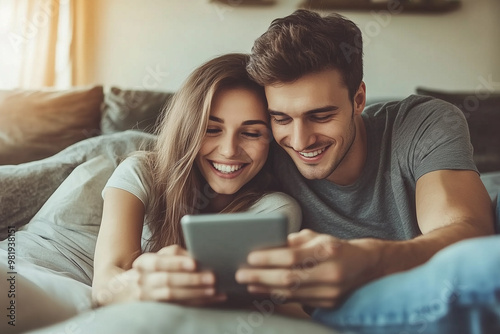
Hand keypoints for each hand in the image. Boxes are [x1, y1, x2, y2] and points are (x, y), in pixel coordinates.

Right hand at [130, 245, 226, 305]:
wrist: (123, 291)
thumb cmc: (150, 270)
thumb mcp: (157, 258)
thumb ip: (175, 255)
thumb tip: (199, 255)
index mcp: (143, 262)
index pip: (159, 262)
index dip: (177, 263)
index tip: (194, 263)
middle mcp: (142, 280)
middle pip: (167, 280)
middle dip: (191, 279)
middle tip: (212, 277)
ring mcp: (147, 297)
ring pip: (172, 295)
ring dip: (196, 292)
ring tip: (214, 290)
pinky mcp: (155, 309)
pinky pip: (178, 306)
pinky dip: (197, 302)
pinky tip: (212, 298)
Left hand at [235, 229, 379, 307]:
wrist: (367, 267)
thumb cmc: (335, 247)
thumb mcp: (318, 236)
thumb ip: (294, 241)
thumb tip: (267, 245)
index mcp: (328, 250)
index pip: (293, 256)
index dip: (270, 258)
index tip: (251, 257)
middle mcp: (331, 272)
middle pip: (289, 278)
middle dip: (261, 276)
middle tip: (240, 273)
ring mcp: (332, 292)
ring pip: (292, 293)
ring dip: (266, 288)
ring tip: (248, 282)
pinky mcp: (329, 304)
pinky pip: (298, 300)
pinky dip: (279, 295)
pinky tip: (265, 290)